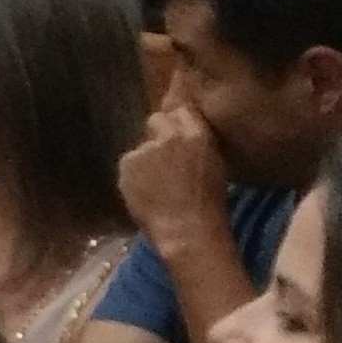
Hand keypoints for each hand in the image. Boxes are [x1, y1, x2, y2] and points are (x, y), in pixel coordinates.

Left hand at [118, 100, 233, 252]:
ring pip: (141, 148)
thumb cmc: (209, 206)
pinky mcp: (127, 164)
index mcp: (197, 134)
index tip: (176, 138)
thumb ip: (196, 145)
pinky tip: (145, 195)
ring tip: (156, 187)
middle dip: (157, 134)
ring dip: (145, 161)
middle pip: (157, 120)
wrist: (187, 231)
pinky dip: (134, 178)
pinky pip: (129, 167)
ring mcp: (145, 148)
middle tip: (162, 160)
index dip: (176, 124)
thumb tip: (183, 137)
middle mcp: (169, 135)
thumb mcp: (214, 166)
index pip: (181, 111)